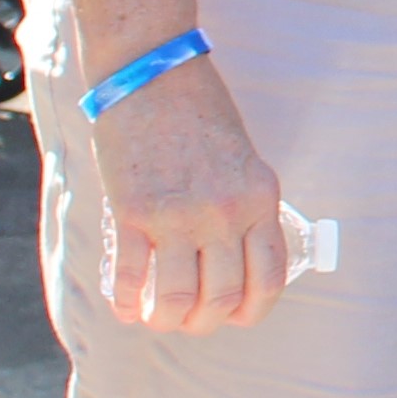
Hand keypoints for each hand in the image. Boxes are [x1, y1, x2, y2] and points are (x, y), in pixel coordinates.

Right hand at [80, 58, 289, 330]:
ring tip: (159, 319)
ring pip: (179, 299)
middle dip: (207, 322)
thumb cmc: (200, 112)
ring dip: (168, 320)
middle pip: (223, 296)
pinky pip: (131, 277)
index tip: (236, 316)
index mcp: (260, 199)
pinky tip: (127, 307)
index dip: (252, 309)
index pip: (269, 277)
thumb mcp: (244, 160)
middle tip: (193, 322)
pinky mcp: (133, 212)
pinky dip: (128, 302)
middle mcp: (225, 213)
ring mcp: (178, 216)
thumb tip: (238, 256)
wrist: (153, 75)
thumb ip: (246, 206)